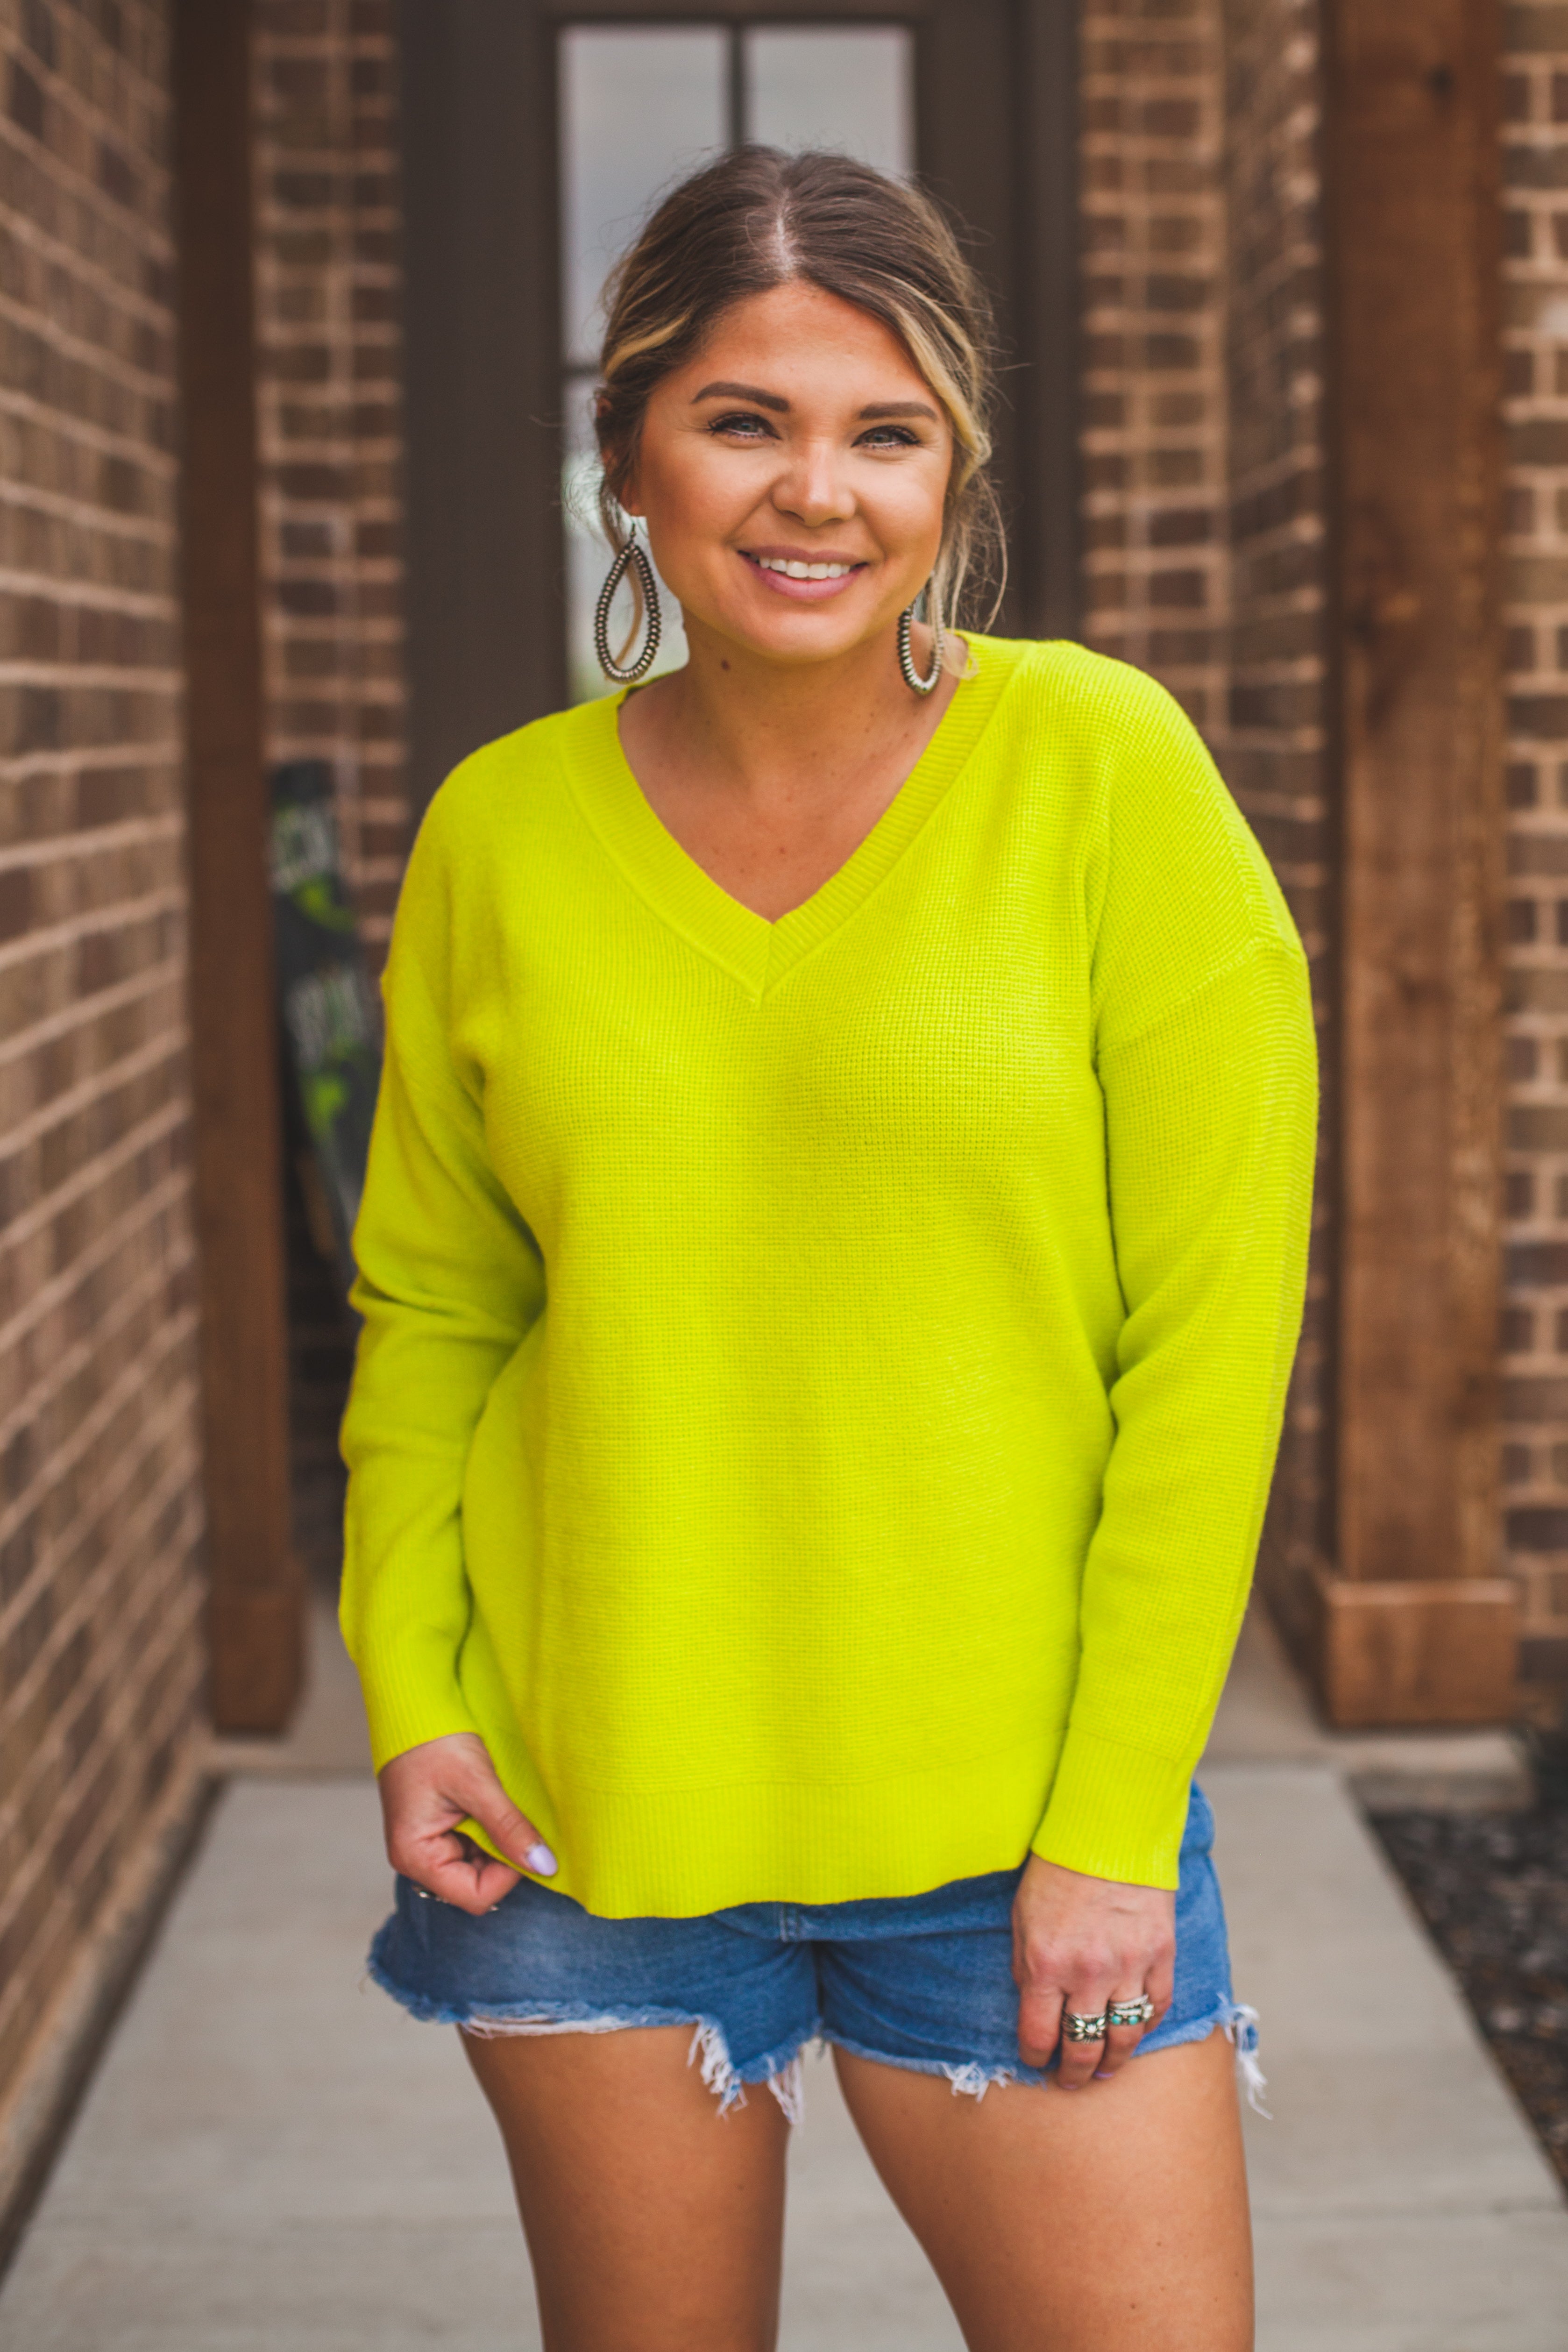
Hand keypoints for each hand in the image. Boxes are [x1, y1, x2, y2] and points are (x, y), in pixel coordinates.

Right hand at [377, 1732, 556, 1916]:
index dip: (508, 1875)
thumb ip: (509, 1827)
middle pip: (477, 1884)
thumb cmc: (435, 1741)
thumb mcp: (477, 1783)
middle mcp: (417, 1859)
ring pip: (479, 1865)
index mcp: (415, 1856)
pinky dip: (491, 1831)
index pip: (475, 1895)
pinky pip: (474, 1846)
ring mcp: (428, 1846)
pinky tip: (493, 1805)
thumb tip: (544, 1866)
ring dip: (499, 1842)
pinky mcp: (439, 1831)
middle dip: (504, 1857)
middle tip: (516, 1819)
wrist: (413, 1707)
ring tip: (500, 1805)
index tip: (526, 1841)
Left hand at [1010, 1852, 1175, 2089]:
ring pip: (1124, 2037)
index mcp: (1045, 1964)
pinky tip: (1134, 2032)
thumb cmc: (1056, 1871)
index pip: (1038, 2035)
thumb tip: (1033, 2009)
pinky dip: (1145, 2026)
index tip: (1036, 2062)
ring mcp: (1128, 1966)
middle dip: (1073, 2072)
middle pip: (1082, 2046)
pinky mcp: (1161, 1954)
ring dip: (1113, 2061)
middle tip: (1070, 2081)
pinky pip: (1156, 2006)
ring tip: (1103, 2069)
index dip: (1035, 2057)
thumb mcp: (1022, 1918)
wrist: (1106, 1832)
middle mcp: (1087, 1973)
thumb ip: (1025, 1966)